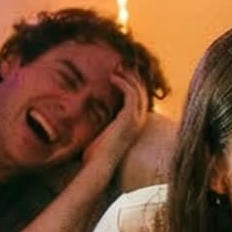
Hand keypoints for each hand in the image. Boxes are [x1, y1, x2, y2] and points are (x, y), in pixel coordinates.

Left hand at [80, 65, 153, 183]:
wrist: (98, 165)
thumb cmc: (96, 153)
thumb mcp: (101, 134)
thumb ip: (101, 123)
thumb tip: (89, 115)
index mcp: (134, 125)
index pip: (140, 100)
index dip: (133, 85)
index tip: (120, 75)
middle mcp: (139, 121)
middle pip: (142, 92)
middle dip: (132, 77)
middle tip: (120, 66)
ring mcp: (135, 119)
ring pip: (138, 90)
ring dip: (127, 77)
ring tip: (116, 69)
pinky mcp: (129, 117)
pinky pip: (131, 93)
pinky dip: (123, 83)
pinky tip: (112, 78)